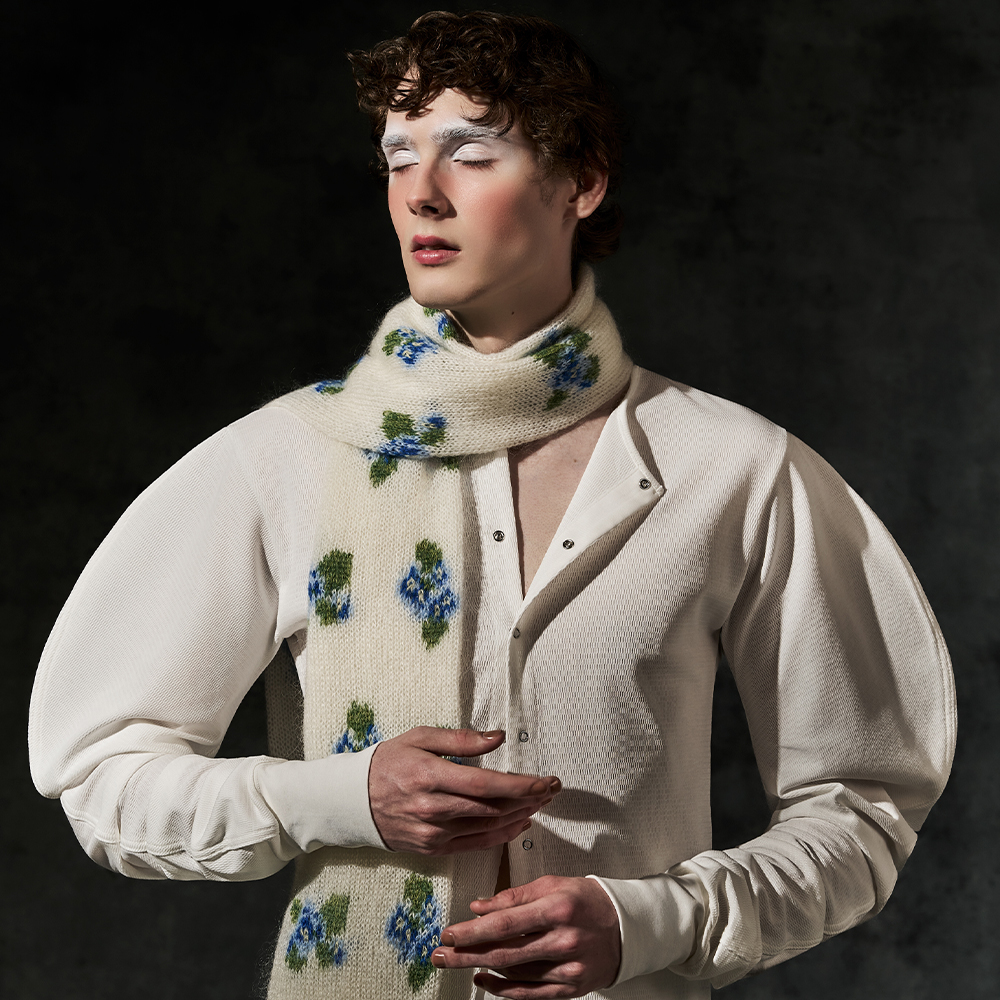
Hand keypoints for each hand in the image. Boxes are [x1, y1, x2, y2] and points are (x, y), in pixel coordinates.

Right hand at [368, 727, 560, 854]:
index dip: (521, 785)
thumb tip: (498, 737)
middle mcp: (433, 809)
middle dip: (529, 799)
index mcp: (430, 777)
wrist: (352, 801)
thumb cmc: (387, 762)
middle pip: (493, 808)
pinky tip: (519, 824)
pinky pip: (475, 844)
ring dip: (520, 816)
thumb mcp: (420, 737)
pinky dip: (501, 836)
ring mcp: (433, 833)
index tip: (546, 780)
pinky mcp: (432, 849)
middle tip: (553, 789)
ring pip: (488, 828)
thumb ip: (461, 740)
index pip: (486, 785)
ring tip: (541, 803)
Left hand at [430, 875, 620, 998]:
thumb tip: (479, 907)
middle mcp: (562, 941)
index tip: (450, 933)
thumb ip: (514, 896)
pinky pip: (530, 993)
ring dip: (480, 968)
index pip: (505, 923)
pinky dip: (503, 989)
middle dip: (466, 954)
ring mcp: (566, 968)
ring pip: (514, 972)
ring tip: (456, 962)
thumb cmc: (588, 901)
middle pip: (504, 952)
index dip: (473, 931)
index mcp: (557, 909)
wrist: (625, 928)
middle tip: (440, 954)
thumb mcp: (552, 884)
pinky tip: (484, 980)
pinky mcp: (569, 988)